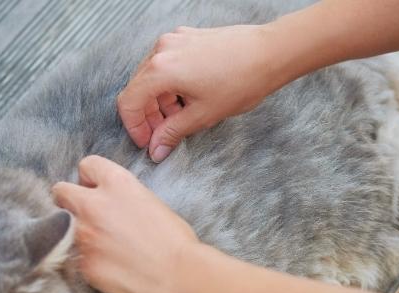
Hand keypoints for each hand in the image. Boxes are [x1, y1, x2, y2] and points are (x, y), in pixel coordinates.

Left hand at [52, 156, 199, 292]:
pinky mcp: (82, 263)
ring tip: (99, 244)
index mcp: (116, 183)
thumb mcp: (149, 200)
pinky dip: (85, 257)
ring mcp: (83, 235)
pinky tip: (106, 263)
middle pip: (61, 191)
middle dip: (69, 200)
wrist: (176, 275)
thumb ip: (121, 196)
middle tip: (84, 213)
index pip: (87, 165)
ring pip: (62, 225)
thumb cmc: (173, 239)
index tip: (94, 188)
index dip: (90, 177)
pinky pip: (74, 254)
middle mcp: (93, 205)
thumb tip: (108, 204)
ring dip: (75, 231)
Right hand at [117, 24, 284, 161]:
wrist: (270, 53)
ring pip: (152, 76)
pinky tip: (188, 98)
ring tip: (179, 118)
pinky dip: (170, 84)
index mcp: (160, 69)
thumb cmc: (241, 81)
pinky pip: (166, 63)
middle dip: (147, 115)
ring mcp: (174, 40)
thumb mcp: (202, 115)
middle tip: (162, 135)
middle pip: (138, 88)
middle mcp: (161, 50)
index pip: (129, 102)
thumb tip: (155, 149)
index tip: (146, 142)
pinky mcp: (186, 37)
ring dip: (159, 100)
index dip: (134, 127)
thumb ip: (172, 132)